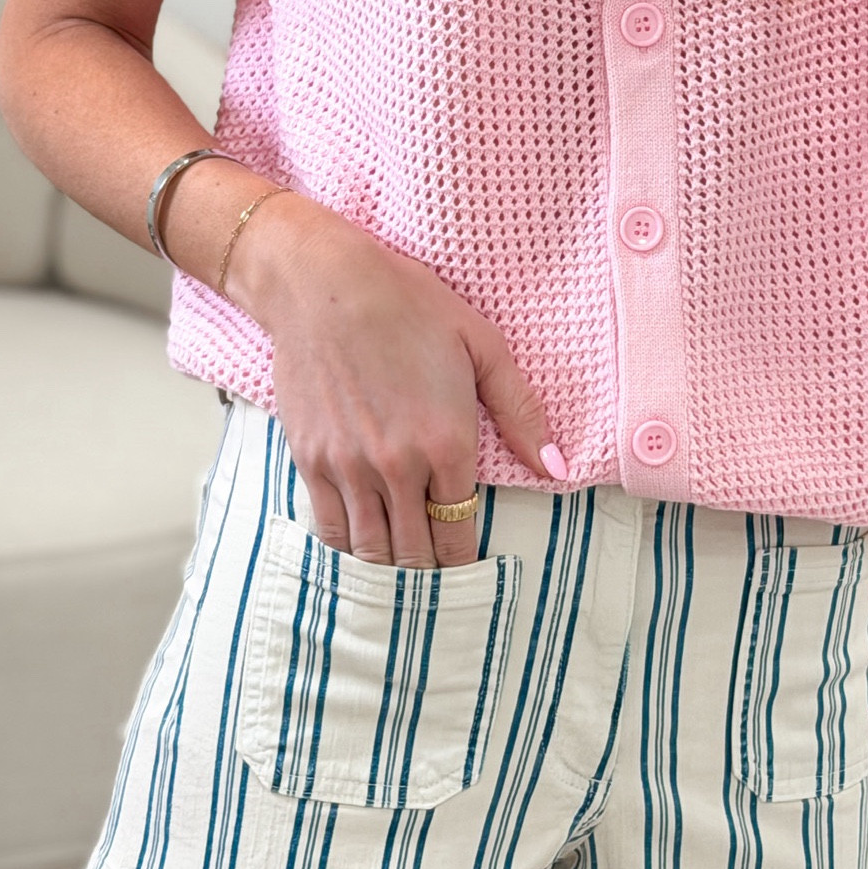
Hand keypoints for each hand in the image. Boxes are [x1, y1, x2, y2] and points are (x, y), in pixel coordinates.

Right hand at [228, 195, 564, 568]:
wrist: (323, 284)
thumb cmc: (408, 304)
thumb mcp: (481, 345)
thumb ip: (521, 412)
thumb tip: (558, 467)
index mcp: (446, 442)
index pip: (458, 531)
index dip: (466, 562)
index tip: (471, 573)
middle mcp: (396, 466)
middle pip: (415, 553)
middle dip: (430, 574)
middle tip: (440, 584)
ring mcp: (348, 466)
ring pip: (370, 550)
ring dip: (390, 568)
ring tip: (404, 574)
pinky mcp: (309, 459)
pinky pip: (329, 528)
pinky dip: (347, 548)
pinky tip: (362, 549)